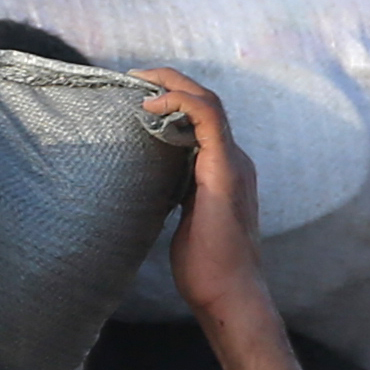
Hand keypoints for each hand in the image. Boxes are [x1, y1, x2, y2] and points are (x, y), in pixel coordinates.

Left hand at [131, 67, 270, 332]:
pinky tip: (151, 105)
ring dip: (173, 84)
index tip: (140, 96)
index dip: (175, 99)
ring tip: (139, 81)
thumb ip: (178, 196)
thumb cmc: (207, 267)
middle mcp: (234, 159)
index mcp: (225, 169)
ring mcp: (233, 162)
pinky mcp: (224, 169)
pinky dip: (180, 102)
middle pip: (206, 102)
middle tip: (135, 77)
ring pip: (208, 101)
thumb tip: (153, 188)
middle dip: (171, 82)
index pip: (204, 119)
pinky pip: (207, 117)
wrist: (229, 292)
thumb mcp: (186, 220)